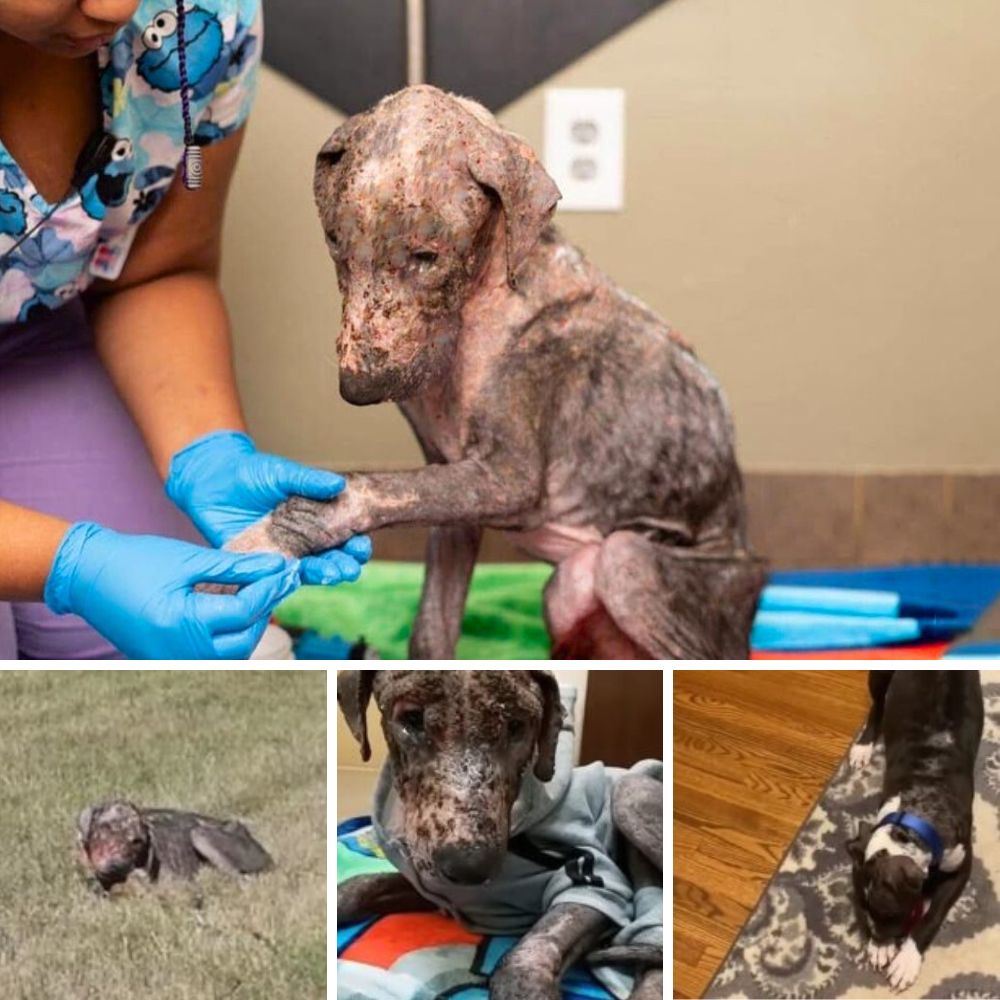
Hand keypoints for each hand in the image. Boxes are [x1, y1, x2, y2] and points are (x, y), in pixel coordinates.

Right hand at [44, 522, 300, 658]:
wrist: (85, 575)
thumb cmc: (134, 560)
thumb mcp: (188, 559)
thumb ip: (236, 567)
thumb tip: (276, 566)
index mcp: (182, 624)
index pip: (244, 612)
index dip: (270, 590)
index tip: (288, 571)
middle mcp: (178, 652)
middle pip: (243, 638)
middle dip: (264, 610)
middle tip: (280, 582)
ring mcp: (171, 661)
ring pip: (230, 653)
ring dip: (250, 626)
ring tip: (261, 594)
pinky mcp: (166, 661)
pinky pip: (211, 655)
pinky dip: (229, 635)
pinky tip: (238, 610)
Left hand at [165, 430, 370, 584]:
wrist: (209, 480)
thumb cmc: (248, 472)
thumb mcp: (281, 473)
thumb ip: (308, 480)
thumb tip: (339, 484)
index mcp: (315, 518)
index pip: (344, 536)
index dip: (356, 543)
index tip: (361, 545)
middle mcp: (303, 539)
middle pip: (331, 558)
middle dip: (344, 564)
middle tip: (349, 568)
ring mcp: (282, 553)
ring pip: (308, 571)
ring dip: (324, 574)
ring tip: (332, 575)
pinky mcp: (258, 562)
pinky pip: (274, 577)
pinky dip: (286, 580)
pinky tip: (295, 579)